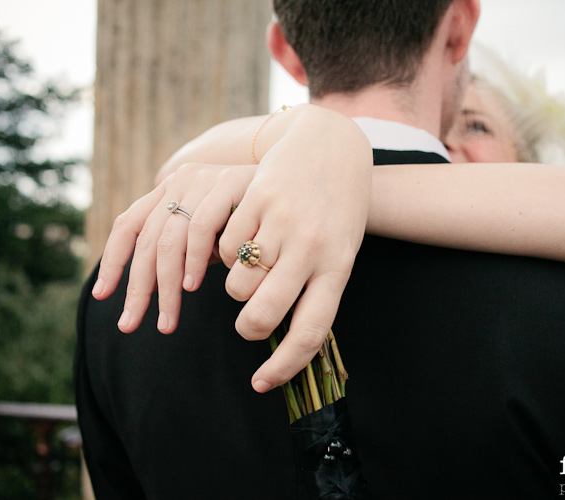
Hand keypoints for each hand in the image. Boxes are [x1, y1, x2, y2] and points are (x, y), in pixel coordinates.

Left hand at [91, 163, 255, 332]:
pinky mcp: (227, 183)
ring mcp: (202, 180)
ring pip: (168, 240)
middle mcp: (179, 181)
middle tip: (131, 324)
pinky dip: (194, 261)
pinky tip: (192, 287)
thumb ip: (187, 254)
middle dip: (136, 288)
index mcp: (170, 190)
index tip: (102, 296)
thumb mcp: (213, 235)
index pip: (128, 225)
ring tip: (167, 320)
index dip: (113, 262)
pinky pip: (200, 228)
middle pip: (145, 240)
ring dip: (166, 287)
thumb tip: (158, 290)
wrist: (299, 173)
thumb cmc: (253, 215)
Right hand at [93, 104, 372, 392]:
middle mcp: (312, 247)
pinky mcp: (258, 198)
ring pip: (238, 283)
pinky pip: (225, 246)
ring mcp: (283, 222)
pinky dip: (225, 252)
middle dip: (248, 328)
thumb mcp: (339, 250)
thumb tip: (283, 336)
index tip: (261, 384)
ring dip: (235, 287)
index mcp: (338, 267)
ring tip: (251, 269)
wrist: (332, 146)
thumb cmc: (337, 209)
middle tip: (247, 322)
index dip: (283, 366)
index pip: (311, 332)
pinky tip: (244, 237)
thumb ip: (315, 289)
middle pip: (264, 314)